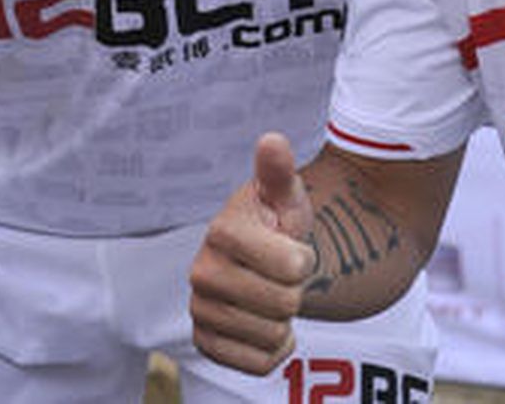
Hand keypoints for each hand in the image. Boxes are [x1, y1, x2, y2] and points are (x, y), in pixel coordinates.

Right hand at [190, 133, 316, 374]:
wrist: (261, 263)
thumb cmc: (276, 224)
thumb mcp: (284, 196)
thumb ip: (279, 171)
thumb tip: (272, 140)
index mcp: (222, 231)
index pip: (292, 266)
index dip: (303, 260)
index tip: (290, 247)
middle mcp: (201, 272)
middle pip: (285, 304)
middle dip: (294, 290)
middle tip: (279, 275)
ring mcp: (200, 310)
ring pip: (272, 335)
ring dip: (283, 320)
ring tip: (269, 295)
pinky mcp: (206, 343)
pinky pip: (259, 364)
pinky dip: (273, 349)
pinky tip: (263, 324)